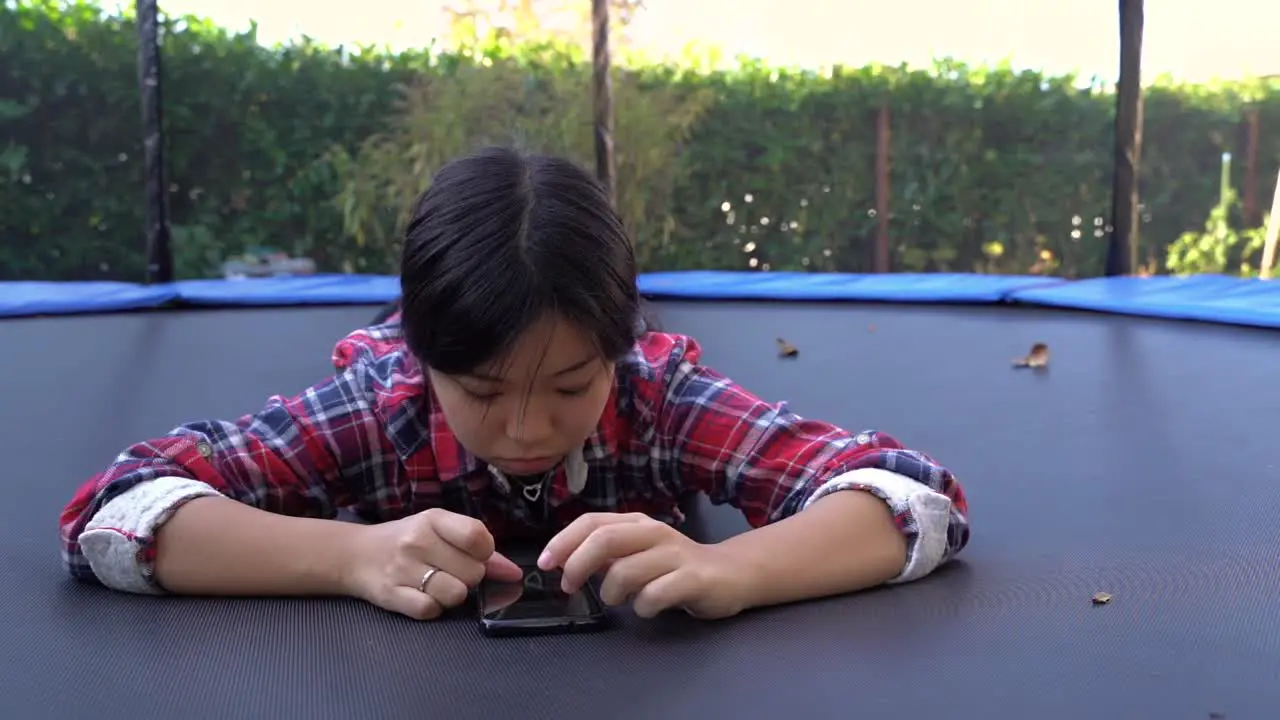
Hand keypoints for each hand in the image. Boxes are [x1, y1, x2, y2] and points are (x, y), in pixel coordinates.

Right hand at [344, 508, 522, 619]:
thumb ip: (477, 547)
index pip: (478, 537)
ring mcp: (402, 569)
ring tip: (437, 584)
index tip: (475, 555)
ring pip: (455, 594)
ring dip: (452, 595)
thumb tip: (513, 572)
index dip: (485, 553)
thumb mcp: (440, 531)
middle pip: (473, 572)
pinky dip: (431, 608)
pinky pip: (430, 610)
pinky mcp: (391, 595)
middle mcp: (417, 541)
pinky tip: (422, 596)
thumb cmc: (406, 540)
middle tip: (450, 570)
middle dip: (469, 577)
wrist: (355, 554)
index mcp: (433, 519)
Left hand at [537, 512, 746, 619]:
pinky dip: (642, 607)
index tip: (546, 564)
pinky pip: (655, 595)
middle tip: (569, 586)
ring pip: (625, 570)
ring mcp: (675, 555)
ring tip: (618, 599)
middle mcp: (655, 533)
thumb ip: (604, 555)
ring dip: (611, 592)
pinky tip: (648, 608)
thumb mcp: (637, 555)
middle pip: (604, 539)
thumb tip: (565, 560)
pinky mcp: (693, 579)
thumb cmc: (675, 567)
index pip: (591, 522)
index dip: (563, 542)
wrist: (730, 574)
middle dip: (577, 565)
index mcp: (637, 524)